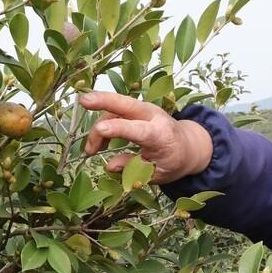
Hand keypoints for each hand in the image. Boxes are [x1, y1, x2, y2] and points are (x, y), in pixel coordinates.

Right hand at [80, 91, 212, 183]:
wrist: (188, 145)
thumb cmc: (173, 161)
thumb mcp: (158, 173)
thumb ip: (134, 168)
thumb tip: (110, 166)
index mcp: (160, 135)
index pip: (136, 129)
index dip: (117, 129)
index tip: (100, 130)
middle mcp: (152, 116)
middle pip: (125, 104)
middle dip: (103, 100)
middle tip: (83, 101)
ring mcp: (144, 109)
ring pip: (115, 110)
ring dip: (99, 127)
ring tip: (91, 150)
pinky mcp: (137, 109)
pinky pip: (116, 112)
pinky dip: (103, 124)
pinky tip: (97, 143)